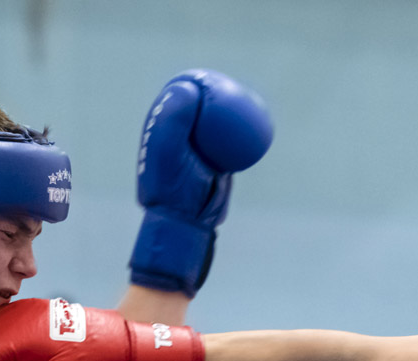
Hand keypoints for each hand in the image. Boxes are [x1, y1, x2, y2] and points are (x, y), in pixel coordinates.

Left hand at [130, 69, 272, 295]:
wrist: (187, 225)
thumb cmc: (173, 190)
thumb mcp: (169, 152)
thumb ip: (174, 120)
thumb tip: (187, 88)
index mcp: (160, 134)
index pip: (176, 102)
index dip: (190, 86)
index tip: (207, 78)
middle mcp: (178, 143)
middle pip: (198, 112)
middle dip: (214, 95)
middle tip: (229, 86)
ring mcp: (197, 154)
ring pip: (216, 127)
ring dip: (229, 114)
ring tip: (245, 101)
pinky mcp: (215, 166)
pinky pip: (231, 145)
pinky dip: (242, 136)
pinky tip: (256, 127)